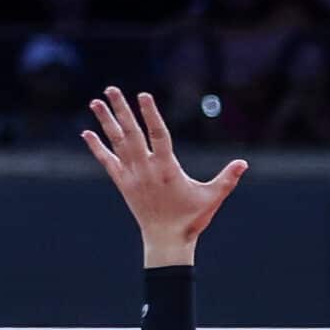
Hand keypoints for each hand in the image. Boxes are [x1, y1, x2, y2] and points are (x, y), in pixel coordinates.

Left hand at [81, 87, 246, 268]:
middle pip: (132, 133)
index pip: (158, 134)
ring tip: (96, 101)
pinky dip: (97, 147)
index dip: (151, 114)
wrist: (166, 240)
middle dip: (122, 110)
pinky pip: (107, 161)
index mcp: (168, 168)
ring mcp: (132, 175)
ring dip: (106, 121)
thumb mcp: (212, 197)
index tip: (143, 96)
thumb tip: (243, 163)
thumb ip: (227, 178)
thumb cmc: (191, 219)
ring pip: (117, 143)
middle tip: (112, 89)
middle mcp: (146, 169)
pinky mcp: (123, 184)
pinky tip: (87, 132)